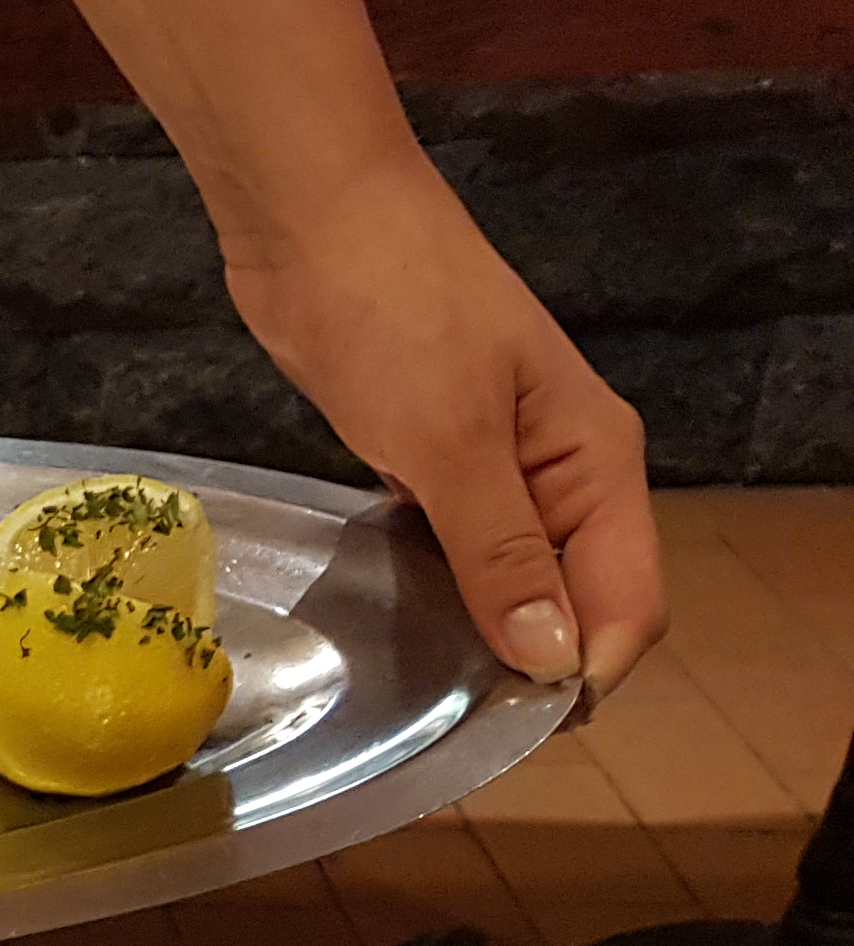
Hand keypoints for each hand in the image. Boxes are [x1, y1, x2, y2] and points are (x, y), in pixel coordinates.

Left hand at [222, 163, 662, 698]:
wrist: (315, 221)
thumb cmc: (393, 311)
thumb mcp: (450, 442)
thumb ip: (503, 554)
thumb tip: (554, 659)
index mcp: (597, 462)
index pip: (630, 600)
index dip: (582, 670)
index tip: (505, 724)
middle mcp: (564, 472)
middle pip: (579, 597)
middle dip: (535, 661)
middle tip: (452, 719)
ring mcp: (499, 466)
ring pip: (515, 580)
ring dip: (483, 632)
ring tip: (421, 687)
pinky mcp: (434, 460)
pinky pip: (456, 551)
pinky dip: (439, 590)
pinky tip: (397, 624)